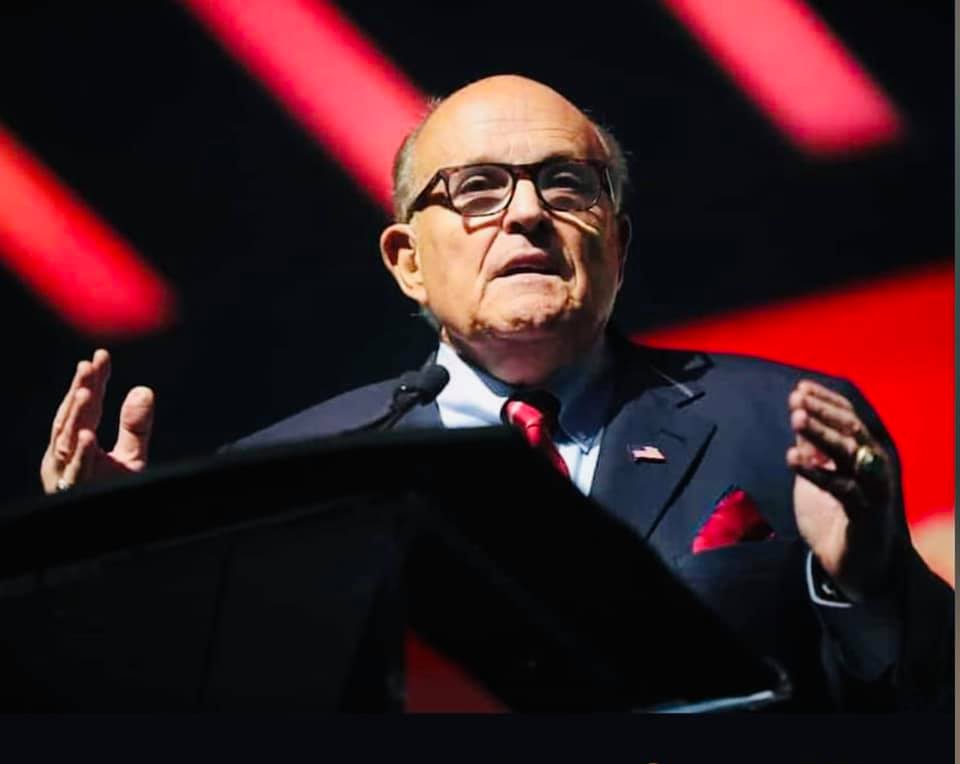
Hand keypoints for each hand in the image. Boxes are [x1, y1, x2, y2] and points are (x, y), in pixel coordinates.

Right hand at [40, 349, 154, 494]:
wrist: (112, 536)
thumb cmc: (114, 493)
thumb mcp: (131, 456)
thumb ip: (135, 425)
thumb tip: (144, 389)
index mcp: (77, 443)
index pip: (86, 406)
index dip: (92, 381)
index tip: (101, 356)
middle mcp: (66, 455)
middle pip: (73, 417)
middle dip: (80, 391)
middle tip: (89, 365)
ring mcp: (66, 473)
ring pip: (67, 440)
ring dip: (75, 416)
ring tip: (84, 392)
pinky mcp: (74, 492)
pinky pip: (77, 472)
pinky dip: (81, 455)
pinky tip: (87, 437)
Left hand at [786, 380, 895, 601]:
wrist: (857, 570)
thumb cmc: (836, 520)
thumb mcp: (818, 477)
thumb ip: (812, 450)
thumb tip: (799, 416)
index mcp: (864, 454)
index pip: (849, 417)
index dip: (825, 401)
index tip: (800, 387)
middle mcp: (873, 467)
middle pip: (851, 429)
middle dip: (823, 411)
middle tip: (795, 399)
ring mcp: (872, 489)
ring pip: (850, 453)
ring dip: (822, 433)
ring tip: (795, 417)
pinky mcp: (865, 514)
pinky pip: (842, 488)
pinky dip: (817, 472)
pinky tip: (792, 458)